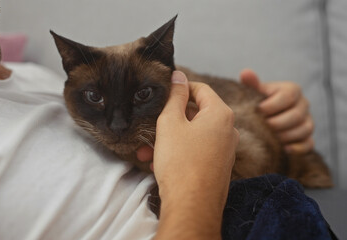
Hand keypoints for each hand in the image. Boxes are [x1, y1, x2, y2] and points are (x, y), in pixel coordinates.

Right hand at [153, 71, 237, 238]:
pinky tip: (157, 160)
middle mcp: (228, 130)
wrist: (192, 205)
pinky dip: (178, 150)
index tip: (164, 93)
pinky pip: (196, 150)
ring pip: (193, 134)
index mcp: (220, 114)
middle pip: (196, 112)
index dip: (180, 88)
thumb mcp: (171, 122)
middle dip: (170, 118)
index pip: (201, 89)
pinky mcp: (218, 166)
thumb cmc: (181, 163)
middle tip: (151, 124)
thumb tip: (179, 76)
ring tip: (147, 148)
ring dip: (169, 137)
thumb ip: (174, 96)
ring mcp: (225, 149)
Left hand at [240, 69, 313, 153]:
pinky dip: (297, 148)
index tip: (258, 111)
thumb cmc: (259, 102)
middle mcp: (303, 104)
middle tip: (262, 126)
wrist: (264, 118)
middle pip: (296, 115)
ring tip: (269, 137)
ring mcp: (307, 121)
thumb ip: (252, 84)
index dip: (272, 105)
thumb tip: (245, 72)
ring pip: (304, 129)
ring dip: (285, 135)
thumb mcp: (255, 92)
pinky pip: (308, 144)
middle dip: (277, 123)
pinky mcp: (308, 137)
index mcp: (292, 90)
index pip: (288, 96)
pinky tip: (283, 148)